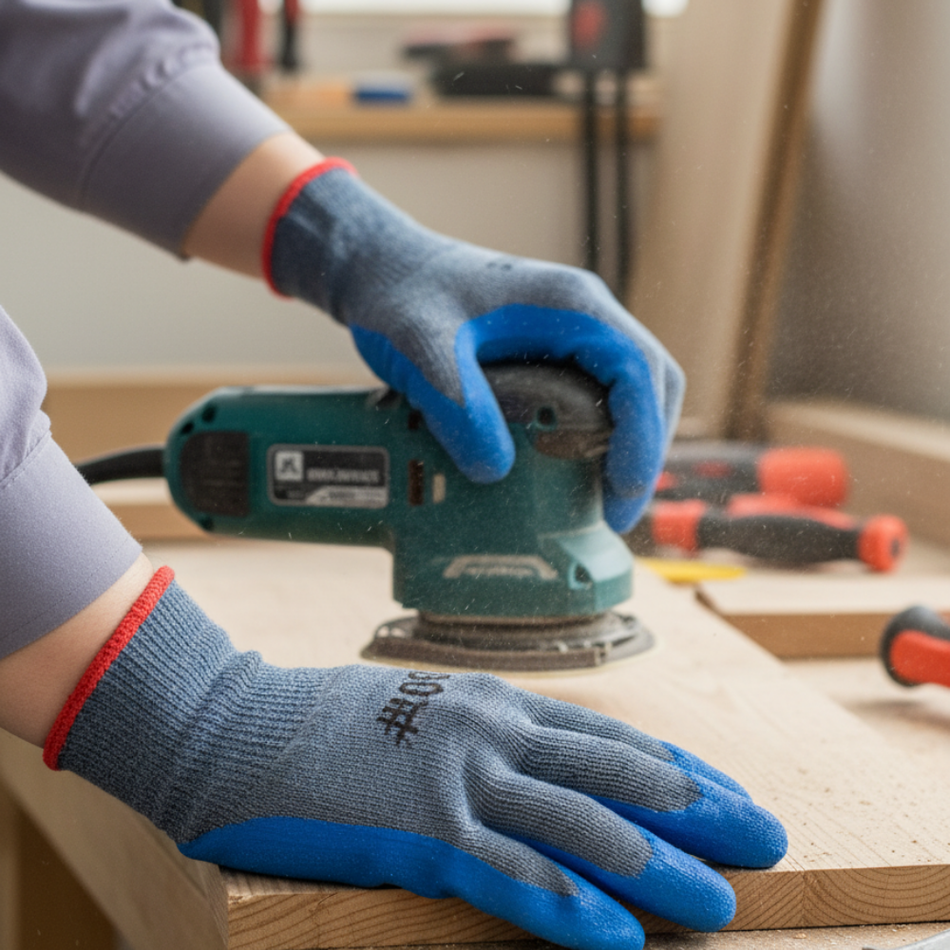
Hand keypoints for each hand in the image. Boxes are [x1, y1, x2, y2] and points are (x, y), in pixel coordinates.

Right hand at [47, 569, 786, 949]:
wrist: (238, 722)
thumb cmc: (326, 722)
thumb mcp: (424, 711)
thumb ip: (483, 735)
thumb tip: (535, 764)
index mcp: (494, 704)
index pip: (609, 737)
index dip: (677, 767)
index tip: (731, 792)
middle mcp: (492, 731)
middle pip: (616, 774)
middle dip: (698, 809)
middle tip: (767, 838)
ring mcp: (458, 777)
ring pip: (581, 825)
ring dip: (656, 867)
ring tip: (721, 901)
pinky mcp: (418, 830)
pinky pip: (510, 876)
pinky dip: (568, 908)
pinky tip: (619, 938)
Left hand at [265, 160, 683, 531]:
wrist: (381, 266)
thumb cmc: (401, 293)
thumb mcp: (422, 347)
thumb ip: (457, 404)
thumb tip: (494, 470)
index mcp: (572, 305)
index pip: (640, 372)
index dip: (643, 438)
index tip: (619, 493)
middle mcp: (583, 315)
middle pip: (650, 384)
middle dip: (643, 450)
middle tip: (613, 511)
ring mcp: (569, 332)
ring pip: (627, 391)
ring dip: (625, 444)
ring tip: (598, 501)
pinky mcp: (549, 351)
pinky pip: (593, 394)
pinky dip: (594, 436)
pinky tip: (567, 472)